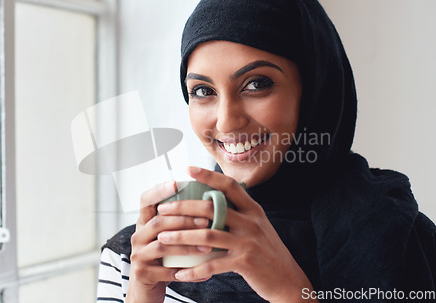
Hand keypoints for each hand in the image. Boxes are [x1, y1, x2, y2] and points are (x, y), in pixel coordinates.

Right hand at [125, 180, 212, 302]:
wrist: (146, 290)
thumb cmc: (163, 259)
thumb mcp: (167, 237)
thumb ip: (179, 221)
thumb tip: (210, 201)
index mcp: (144, 222)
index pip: (146, 200)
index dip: (159, 190)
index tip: (177, 183)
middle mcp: (138, 235)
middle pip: (158, 222)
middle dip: (183, 220)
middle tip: (205, 221)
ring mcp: (138, 255)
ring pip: (162, 245)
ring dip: (187, 245)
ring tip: (207, 248)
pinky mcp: (142, 274)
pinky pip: (166, 271)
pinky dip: (187, 272)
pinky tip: (204, 273)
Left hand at [156, 167, 317, 302]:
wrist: (288, 280)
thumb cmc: (267, 252)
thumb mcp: (258, 225)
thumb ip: (239, 213)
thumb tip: (214, 199)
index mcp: (253, 209)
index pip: (229, 185)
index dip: (208, 175)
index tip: (188, 169)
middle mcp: (251, 221)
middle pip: (211, 208)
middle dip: (183, 207)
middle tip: (163, 209)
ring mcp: (247, 241)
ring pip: (207, 235)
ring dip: (181, 237)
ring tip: (162, 238)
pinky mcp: (244, 262)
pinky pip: (212, 264)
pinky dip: (194, 269)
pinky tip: (179, 272)